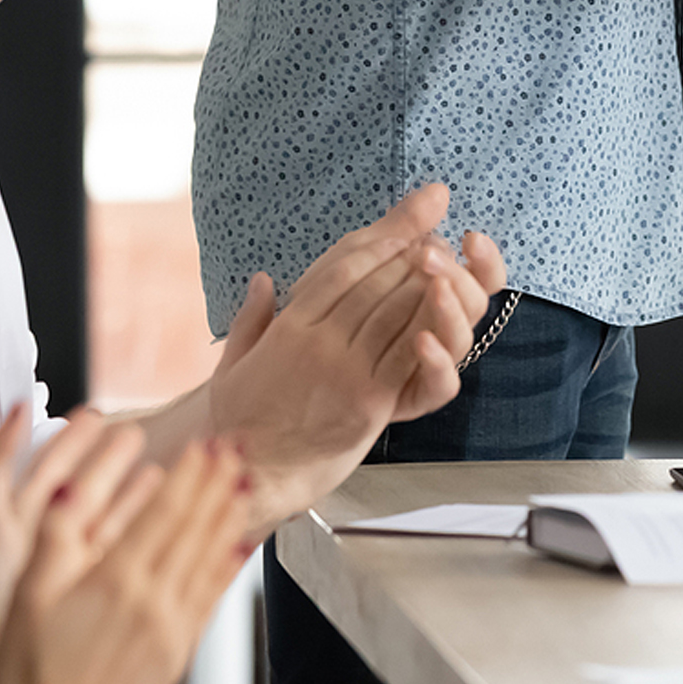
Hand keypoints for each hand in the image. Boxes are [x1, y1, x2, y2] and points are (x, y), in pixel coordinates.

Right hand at [0, 438, 250, 683]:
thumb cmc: (30, 676)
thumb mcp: (27, 599)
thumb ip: (53, 539)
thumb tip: (65, 487)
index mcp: (115, 579)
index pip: (165, 510)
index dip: (189, 473)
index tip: (204, 444)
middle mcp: (151, 598)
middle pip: (195, 526)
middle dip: (217, 482)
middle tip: (236, 448)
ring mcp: (170, 625)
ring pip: (210, 556)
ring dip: (229, 515)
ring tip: (245, 483)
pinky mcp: (178, 651)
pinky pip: (213, 597)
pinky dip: (230, 566)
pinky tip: (240, 547)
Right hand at [207, 184, 506, 524]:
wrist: (252, 476)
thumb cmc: (242, 418)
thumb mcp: (235, 362)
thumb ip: (251, 318)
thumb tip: (263, 280)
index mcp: (289, 325)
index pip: (344, 263)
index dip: (386, 231)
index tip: (418, 208)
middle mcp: (318, 341)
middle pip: (376, 279)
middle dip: (412, 247)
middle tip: (437, 228)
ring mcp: (346, 371)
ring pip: (397, 309)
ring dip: (426, 279)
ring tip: (447, 255)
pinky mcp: (370, 402)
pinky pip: (409, 353)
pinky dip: (431, 324)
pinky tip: (445, 301)